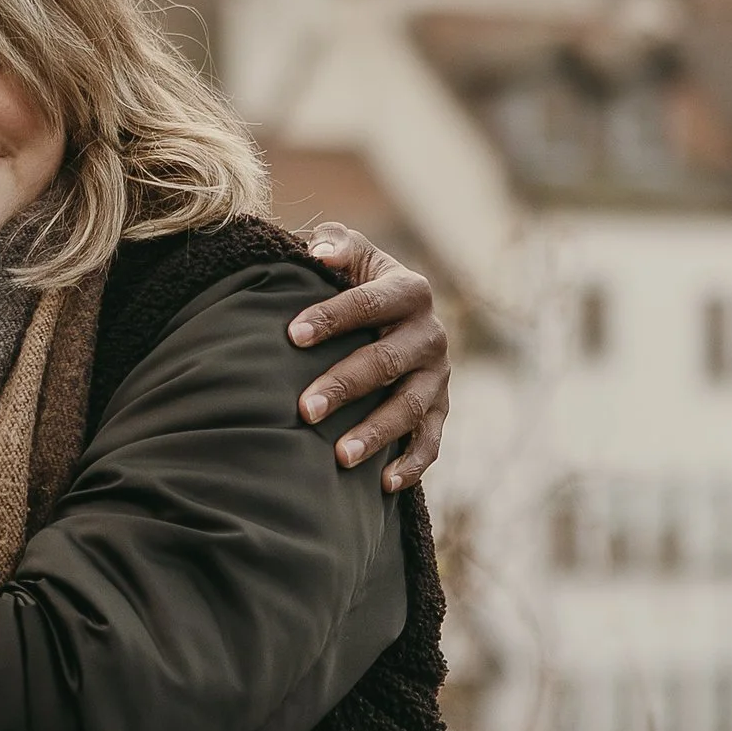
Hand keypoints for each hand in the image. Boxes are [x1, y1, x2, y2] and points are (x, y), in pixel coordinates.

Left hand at [288, 226, 451, 491]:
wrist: (394, 317)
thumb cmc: (354, 282)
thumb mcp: (350, 254)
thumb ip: (335, 244)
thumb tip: (318, 252)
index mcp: (409, 290)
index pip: (370, 302)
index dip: (332, 316)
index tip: (291, 335)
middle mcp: (430, 333)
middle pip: (388, 361)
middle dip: (346, 385)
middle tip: (303, 409)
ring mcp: (438, 376)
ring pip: (411, 407)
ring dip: (377, 433)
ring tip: (340, 457)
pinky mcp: (440, 410)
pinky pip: (431, 441)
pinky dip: (412, 464)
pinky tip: (384, 485)